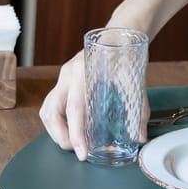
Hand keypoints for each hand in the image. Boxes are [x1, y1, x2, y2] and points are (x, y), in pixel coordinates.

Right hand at [37, 48, 154, 160]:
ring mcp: (63, 78)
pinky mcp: (64, 82)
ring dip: (56, 132)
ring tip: (73, 143)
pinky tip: (69, 130)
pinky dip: (56, 122)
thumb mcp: (134, 81)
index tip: (82, 153)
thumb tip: (140, 136)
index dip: (76, 135)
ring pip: (47, 110)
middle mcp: (68, 74)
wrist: (120, 36)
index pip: (74, 109)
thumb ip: (138, 110)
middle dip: (62, 137)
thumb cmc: (125, 54)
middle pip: (52, 112)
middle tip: (78, 150)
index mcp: (83, 71)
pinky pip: (51, 106)